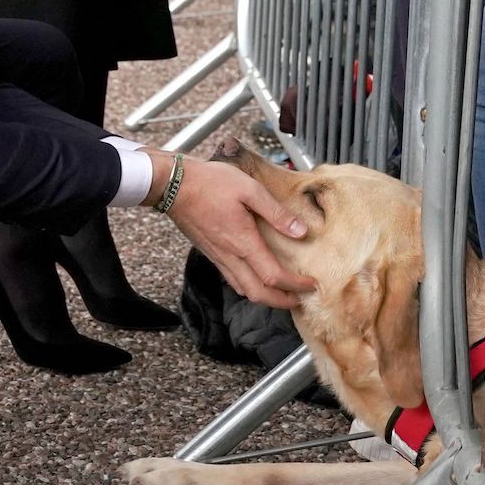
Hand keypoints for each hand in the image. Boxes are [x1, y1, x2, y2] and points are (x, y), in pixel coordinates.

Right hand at [168, 161, 314, 310]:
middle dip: (282, 302)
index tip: (311, 284)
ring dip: (265, 297)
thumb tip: (300, 231)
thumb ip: (276, 212)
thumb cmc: (210, 183)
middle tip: (300, 298)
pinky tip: (255, 276)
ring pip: (243, 290)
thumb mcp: (249, 188)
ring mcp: (218, 257)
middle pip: (258, 294)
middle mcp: (230, 255)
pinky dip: (249, 287)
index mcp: (243, 241)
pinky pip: (232, 279)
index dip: (295, 286)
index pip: (273, 277)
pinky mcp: (210, 253)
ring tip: (282, 291)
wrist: (173, 185)